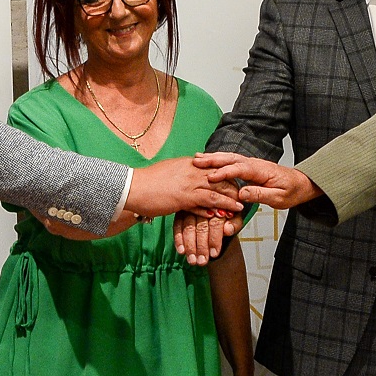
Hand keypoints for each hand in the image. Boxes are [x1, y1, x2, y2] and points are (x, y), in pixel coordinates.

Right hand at [126, 156, 243, 218]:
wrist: (131, 187)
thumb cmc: (146, 182)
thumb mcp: (168, 172)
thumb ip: (182, 173)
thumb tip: (189, 175)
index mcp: (188, 163)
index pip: (214, 166)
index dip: (226, 174)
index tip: (236, 181)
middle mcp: (191, 170)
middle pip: (220, 176)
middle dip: (233, 185)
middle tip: (245, 194)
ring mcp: (188, 183)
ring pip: (217, 189)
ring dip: (231, 198)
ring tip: (241, 205)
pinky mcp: (184, 196)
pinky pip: (207, 201)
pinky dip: (219, 207)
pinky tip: (227, 213)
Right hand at [173, 209, 238, 264]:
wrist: (222, 207)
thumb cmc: (229, 213)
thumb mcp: (236, 217)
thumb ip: (234, 224)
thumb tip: (227, 230)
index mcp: (219, 203)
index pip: (216, 223)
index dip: (215, 239)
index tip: (214, 254)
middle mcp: (203, 203)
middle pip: (201, 227)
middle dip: (201, 246)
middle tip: (202, 261)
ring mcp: (191, 207)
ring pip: (189, 227)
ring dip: (190, 246)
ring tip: (193, 261)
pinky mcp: (181, 212)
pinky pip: (177, 225)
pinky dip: (178, 239)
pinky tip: (181, 251)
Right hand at [194, 152, 319, 208]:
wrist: (300, 184)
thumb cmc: (291, 192)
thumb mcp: (278, 198)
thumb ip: (260, 195)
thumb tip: (242, 194)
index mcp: (261, 171)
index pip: (240, 169)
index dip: (225, 172)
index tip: (211, 177)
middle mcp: (254, 164)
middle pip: (231, 159)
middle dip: (213, 160)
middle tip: (196, 161)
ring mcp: (251, 163)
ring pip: (229, 158)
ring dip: (213, 158)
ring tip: (196, 159)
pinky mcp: (248, 167)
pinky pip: (231, 162)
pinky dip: (218, 160)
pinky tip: (207, 162)